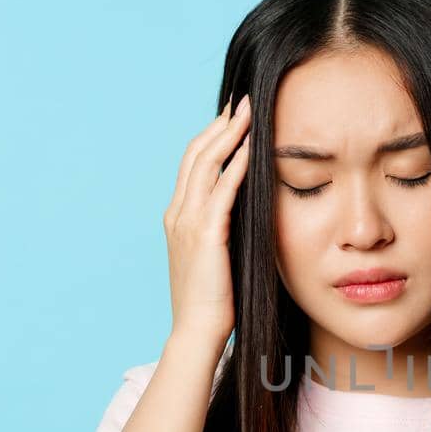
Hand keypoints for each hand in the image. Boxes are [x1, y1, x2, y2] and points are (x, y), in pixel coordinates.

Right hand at [164, 94, 250, 345]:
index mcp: (178, 216)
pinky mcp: (206, 235)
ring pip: (206, 164)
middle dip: (220, 125)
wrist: (197, 330)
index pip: (193, 164)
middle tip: (242, 101)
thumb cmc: (213, 300)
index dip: (211, 136)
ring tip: (249, 111)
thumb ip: (223, 228)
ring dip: (229, 134)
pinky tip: (252, 147)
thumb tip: (246, 211)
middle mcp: (178, 213)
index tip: (233, 116)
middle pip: (195, 154)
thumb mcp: (216, 255)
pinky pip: (222, 190)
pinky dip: (236, 165)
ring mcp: (188, 222)